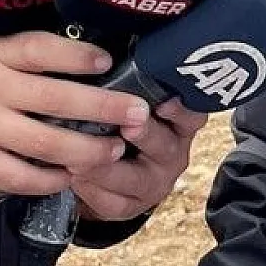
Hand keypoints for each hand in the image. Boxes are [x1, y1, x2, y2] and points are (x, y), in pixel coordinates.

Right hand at [0, 29, 154, 194]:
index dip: (78, 54)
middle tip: (137, 115)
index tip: (110, 61)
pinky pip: (17, 175)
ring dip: (86, 150)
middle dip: (104, 108)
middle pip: (57, 99)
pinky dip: (47, 180)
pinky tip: (68, 178)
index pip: (42, 48)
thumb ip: (20, 48)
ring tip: (113, 151)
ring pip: (44, 143)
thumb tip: (82, 49)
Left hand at [71, 98, 207, 219]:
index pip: (192, 116)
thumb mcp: (135, 103)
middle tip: (127, 126)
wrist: (117, 175)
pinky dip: (92, 191)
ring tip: (79, 156)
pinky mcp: (131, 207)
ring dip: (107, 167)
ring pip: (135, 179)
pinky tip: (73, 177)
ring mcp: (153, 183)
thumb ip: (129, 87)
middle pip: (164, 146)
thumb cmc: (122, 124)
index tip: (166, 101)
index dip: (182, 109)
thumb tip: (106, 58)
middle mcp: (172, 154)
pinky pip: (114, 202)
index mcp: (178, 125)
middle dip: (145, 135)